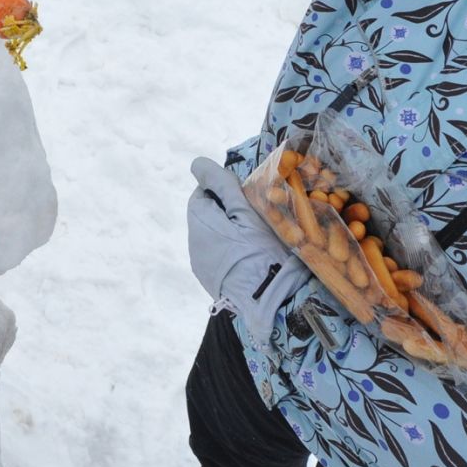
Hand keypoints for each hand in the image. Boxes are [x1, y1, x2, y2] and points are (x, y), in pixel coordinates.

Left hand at [188, 157, 309, 343]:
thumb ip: (222, 185)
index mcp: (199, 222)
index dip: (225, 192)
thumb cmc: (263, 251)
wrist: (272, 302)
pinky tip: (254, 258)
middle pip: (209, 215)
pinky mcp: (213, 282)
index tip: (248, 201)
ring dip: (232, 232)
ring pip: (215, 236)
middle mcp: (194, 244)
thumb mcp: (247, 211)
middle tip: (257, 219)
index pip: (203, 192)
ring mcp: (203, 266)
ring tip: (259, 240)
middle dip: (229, 212)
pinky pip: (221, 256)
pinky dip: (234, 252)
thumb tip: (196, 163)